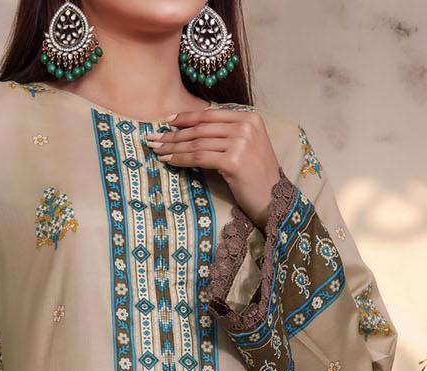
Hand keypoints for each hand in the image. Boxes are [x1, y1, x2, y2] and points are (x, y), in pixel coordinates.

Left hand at [148, 108, 281, 228]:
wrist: (273, 199)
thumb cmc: (256, 178)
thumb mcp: (246, 147)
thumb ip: (227, 134)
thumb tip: (194, 130)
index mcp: (249, 118)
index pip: (210, 114)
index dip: (186, 117)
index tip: (167, 121)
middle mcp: (246, 126)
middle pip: (201, 128)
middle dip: (174, 134)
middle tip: (153, 138)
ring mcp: (241, 142)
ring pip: (197, 142)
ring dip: (174, 147)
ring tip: (157, 151)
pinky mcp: (233, 161)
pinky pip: (199, 157)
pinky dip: (181, 159)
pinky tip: (169, 161)